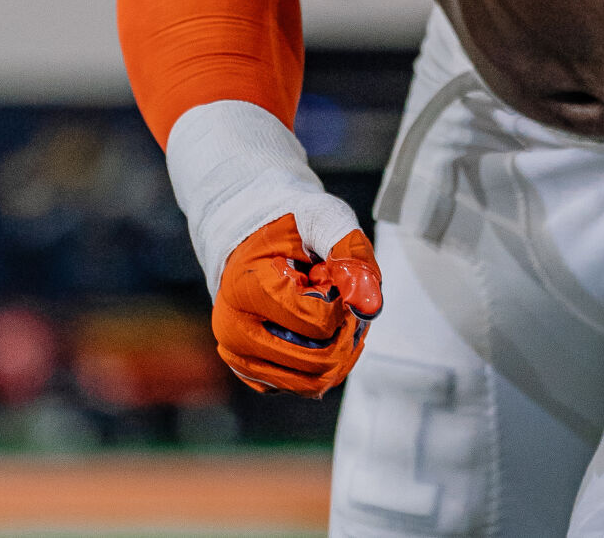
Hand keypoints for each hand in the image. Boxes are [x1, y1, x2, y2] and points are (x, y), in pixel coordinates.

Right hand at [212, 213, 381, 396]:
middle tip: (345, 302)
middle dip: (344, 333)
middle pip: (317, 360)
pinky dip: (323, 366)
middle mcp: (234, 331)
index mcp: (244, 290)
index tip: (334, 277)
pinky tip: (322, 333)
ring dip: (338, 353)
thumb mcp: (321, 218)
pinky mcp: (250, 373)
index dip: (342, 301)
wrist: (252, 243)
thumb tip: (369, 305)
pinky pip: (300, 386)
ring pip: (311, 383)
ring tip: (337, 318)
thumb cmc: (288, 230)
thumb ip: (350, 253)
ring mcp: (239, 357)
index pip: (318, 321)